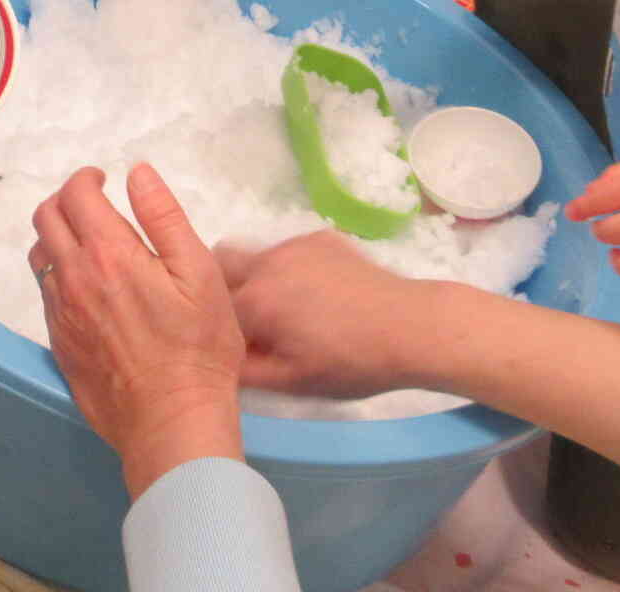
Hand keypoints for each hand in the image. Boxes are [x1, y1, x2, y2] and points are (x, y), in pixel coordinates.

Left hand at [30, 164, 243, 497]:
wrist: (171, 421)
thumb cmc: (197, 347)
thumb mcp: (199, 273)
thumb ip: (164, 217)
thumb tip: (137, 173)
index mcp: (108, 253)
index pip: (75, 194)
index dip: (86, 178)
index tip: (104, 181)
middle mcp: (73, 278)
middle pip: (46, 217)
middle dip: (67, 200)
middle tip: (95, 206)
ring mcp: (61, 313)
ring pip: (39, 255)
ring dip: (58, 237)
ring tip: (90, 245)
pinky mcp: (58, 343)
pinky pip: (45, 293)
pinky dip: (59, 274)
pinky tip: (90, 288)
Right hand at [217, 231, 436, 396]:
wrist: (411, 327)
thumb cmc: (350, 363)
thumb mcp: (293, 382)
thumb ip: (244, 371)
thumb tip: (217, 361)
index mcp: (254, 300)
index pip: (208, 304)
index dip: (216, 322)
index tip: (233, 338)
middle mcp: (267, 262)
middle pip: (221, 262)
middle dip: (225, 287)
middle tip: (252, 320)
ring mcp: (295, 244)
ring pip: (256, 253)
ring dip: (259, 276)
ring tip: (291, 309)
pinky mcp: (321, 237)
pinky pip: (289, 248)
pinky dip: (291, 267)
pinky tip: (321, 294)